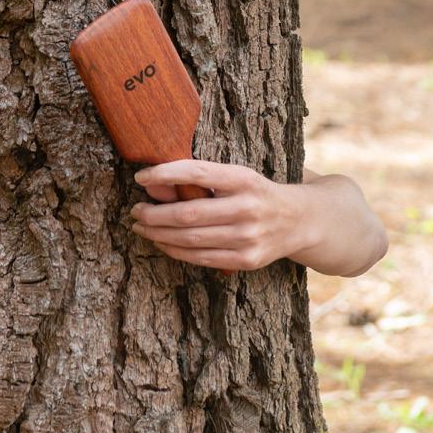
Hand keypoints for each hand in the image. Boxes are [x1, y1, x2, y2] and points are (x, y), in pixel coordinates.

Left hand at [129, 159, 305, 272]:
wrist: (298, 220)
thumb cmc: (254, 193)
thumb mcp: (232, 177)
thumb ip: (195, 179)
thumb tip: (151, 184)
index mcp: (243, 179)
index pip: (197, 173)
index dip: (165, 174)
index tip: (140, 177)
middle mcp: (248, 208)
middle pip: (189, 213)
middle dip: (154, 213)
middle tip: (135, 211)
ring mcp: (249, 237)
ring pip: (192, 239)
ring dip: (159, 234)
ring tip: (141, 227)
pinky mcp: (247, 260)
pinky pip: (201, 258)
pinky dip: (176, 251)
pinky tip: (161, 242)